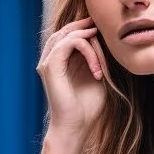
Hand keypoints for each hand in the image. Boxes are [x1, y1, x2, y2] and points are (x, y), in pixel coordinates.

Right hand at [37, 16, 108, 140]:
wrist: (76, 127)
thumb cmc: (87, 107)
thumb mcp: (97, 76)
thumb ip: (97, 58)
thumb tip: (104, 39)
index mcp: (60, 61)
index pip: (69, 34)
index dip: (85, 28)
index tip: (105, 35)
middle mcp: (51, 59)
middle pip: (66, 30)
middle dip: (85, 27)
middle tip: (102, 30)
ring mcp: (48, 62)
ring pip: (67, 35)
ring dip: (89, 41)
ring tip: (102, 58)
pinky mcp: (50, 67)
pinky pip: (68, 44)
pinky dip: (86, 50)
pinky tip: (97, 69)